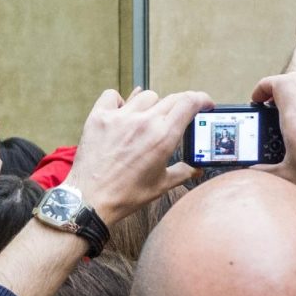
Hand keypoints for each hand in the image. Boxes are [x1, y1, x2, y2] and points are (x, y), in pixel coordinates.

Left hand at [64, 88, 213, 222]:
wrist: (90, 199)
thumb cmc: (126, 195)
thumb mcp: (161, 185)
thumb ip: (183, 172)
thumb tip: (196, 169)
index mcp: (163, 137)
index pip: (189, 102)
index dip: (201, 99)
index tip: (204, 103)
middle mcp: (143, 122)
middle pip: (170, 98)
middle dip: (179, 105)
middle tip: (177, 117)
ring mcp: (119, 117)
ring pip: (144, 96)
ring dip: (151, 105)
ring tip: (147, 120)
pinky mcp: (99, 118)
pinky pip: (112, 96)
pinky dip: (119, 101)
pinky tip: (121, 113)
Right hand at [250, 72, 295, 202]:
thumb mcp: (287, 177)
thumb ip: (264, 171)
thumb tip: (251, 171)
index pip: (280, 83)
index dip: (264, 86)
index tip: (257, 100)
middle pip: (294, 80)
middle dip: (276, 88)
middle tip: (267, 104)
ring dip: (292, 101)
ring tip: (283, 123)